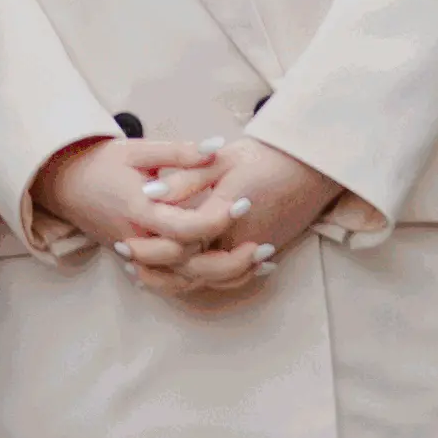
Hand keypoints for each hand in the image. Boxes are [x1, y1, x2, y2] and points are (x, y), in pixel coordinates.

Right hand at [34, 127, 324, 305]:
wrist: (63, 184)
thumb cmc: (102, 162)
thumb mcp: (139, 149)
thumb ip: (180, 152)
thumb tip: (217, 147)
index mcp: (138, 209)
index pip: (184, 227)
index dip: (217, 218)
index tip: (243, 202)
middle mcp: (137, 239)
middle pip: (189, 262)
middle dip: (230, 259)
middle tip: (265, 245)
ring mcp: (135, 256)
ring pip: (182, 280)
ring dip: (222, 276)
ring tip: (259, 264)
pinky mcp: (136, 262)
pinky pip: (170, 283)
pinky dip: (200, 281)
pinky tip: (230, 274)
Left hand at [142, 132, 337, 304]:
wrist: (312, 168)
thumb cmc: (267, 158)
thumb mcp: (223, 159)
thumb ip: (187, 177)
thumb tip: (150, 192)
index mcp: (227, 212)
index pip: (182, 240)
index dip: (151, 246)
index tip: (125, 240)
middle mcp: (241, 239)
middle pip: (194, 268)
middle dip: (158, 268)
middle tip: (128, 258)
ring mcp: (254, 251)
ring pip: (210, 279)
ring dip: (176, 279)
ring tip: (144, 272)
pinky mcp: (262, 254)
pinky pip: (229, 277)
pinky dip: (202, 279)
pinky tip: (182, 273)